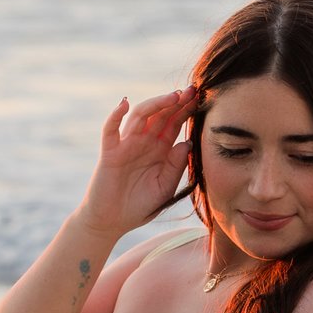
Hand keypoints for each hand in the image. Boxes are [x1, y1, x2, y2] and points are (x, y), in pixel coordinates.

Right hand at [76, 88, 195, 238]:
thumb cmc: (140, 206)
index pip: (175, 123)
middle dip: (176, 102)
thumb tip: (187, 143)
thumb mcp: (165, 187)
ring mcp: (126, 144)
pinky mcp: (110, 152)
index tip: (202, 98)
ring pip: (140, 116)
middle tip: (193, 90)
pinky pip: (110, 130)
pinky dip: (115, 115)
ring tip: (173, 96)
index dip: (187, 110)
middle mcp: (144, 142)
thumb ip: (176, 166)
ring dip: (156, 104)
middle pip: (161, 114)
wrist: (113, 222)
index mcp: (160, 149)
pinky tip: (124, 104)